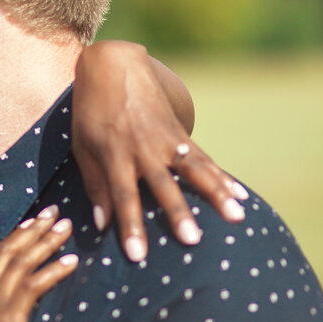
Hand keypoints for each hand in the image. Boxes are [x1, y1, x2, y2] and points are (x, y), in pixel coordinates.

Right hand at [0, 207, 76, 321]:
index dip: (10, 239)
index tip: (27, 225)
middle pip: (9, 250)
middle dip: (32, 229)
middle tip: (52, 212)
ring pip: (23, 260)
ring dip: (47, 241)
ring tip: (65, 225)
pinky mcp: (8, 315)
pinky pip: (35, 285)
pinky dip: (54, 270)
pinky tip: (71, 260)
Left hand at [73, 40, 248, 261]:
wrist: (114, 66)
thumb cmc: (91, 112)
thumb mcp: (83, 147)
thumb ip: (95, 185)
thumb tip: (102, 224)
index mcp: (114, 154)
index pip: (122, 195)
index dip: (130, 225)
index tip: (137, 254)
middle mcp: (143, 148)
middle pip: (163, 185)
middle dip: (177, 213)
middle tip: (193, 240)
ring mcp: (166, 139)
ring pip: (194, 170)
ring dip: (215, 194)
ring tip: (236, 218)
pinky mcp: (180, 133)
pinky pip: (204, 158)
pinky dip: (221, 178)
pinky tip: (239, 197)